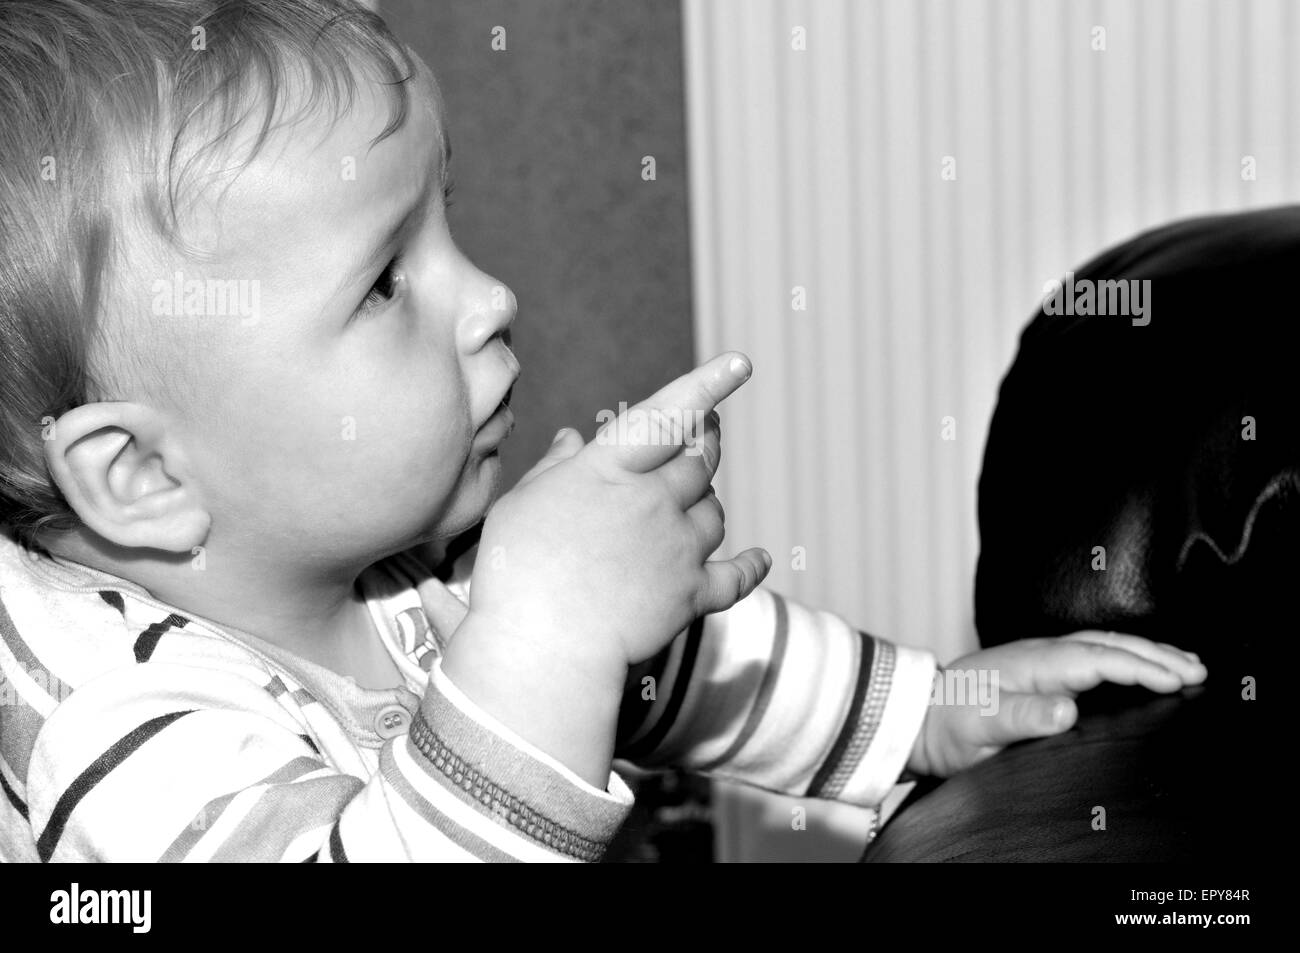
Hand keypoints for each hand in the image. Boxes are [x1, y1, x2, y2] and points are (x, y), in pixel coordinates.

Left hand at [906, 631, 1206, 777]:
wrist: (916, 718)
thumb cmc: (946, 724)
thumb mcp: (981, 726)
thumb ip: (1023, 718)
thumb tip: (1067, 711)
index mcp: (1033, 664)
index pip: (1098, 660)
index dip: (1140, 667)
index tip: (1178, 679)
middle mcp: (1039, 656)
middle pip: (1107, 646)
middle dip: (1155, 654)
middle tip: (1199, 668)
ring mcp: (1039, 662)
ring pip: (1102, 648)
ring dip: (1144, 652)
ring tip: (1184, 662)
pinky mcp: (1038, 673)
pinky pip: (1091, 658)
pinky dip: (1123, 658)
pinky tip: (1137, 667)